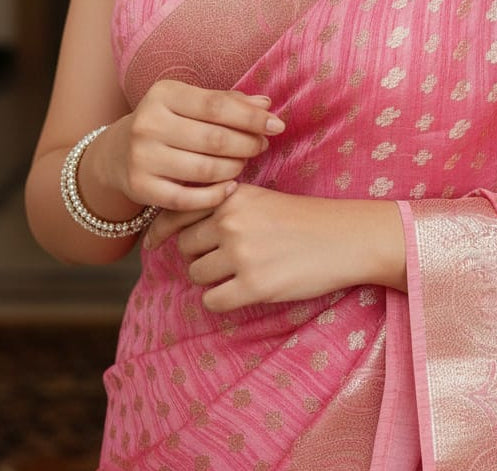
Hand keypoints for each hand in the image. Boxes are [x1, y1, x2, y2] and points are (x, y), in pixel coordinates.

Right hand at [95, 81, 284, 215]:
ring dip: (234, 168)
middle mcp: (148, 123)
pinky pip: (188, 198)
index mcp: (163, 94)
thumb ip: (227, 101)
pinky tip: (230, 187)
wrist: (117, 153)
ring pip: (205, 169)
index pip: (217, 105)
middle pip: (214, 138)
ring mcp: (142, 157)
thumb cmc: (166, 122)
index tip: (277, 125)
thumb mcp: (188, 102)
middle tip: (261, 146)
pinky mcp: (141, 188)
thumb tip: (266, 103)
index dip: (251, 117)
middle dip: (247, 144)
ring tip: (243, 163)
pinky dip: (215, 196)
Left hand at [145, 184, 406, 311]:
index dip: (160, 230)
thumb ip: (222, 206)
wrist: (345, 238)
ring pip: (197, 275)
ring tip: (239, 272)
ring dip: (212, 278)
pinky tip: (243, 290)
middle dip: (198, 255)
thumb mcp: (259, 198)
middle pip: (185, 247)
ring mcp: (242, 254)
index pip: (177, 212)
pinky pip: (214, 301)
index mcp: (232, 195)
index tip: (151, 243)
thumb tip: (176, 227)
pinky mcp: (254, 285)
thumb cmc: (301, 218)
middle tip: (223, 258)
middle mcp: (231, 221)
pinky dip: (223, 299)